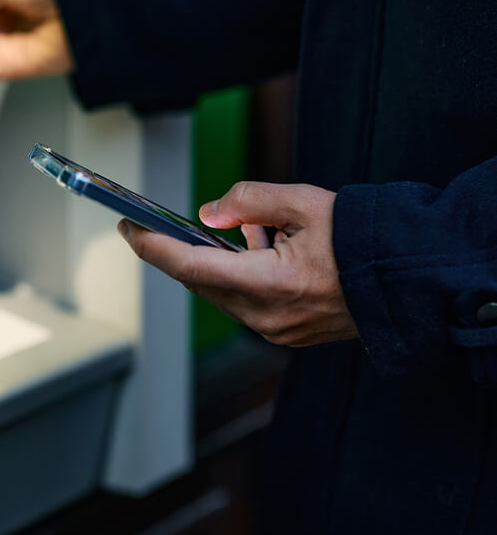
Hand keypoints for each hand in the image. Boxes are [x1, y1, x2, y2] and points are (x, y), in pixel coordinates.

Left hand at [117, 181, 357, 346]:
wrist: (408, 283)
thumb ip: (250, 201)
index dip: (152, 246)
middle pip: (201, 281)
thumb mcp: (306, 203)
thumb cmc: (363, 242)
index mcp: (270, 283)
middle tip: (174, 222)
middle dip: (186, 249)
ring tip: (257, 231)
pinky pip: (244, 302)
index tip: (128, 228)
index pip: (190, 266)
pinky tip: (267, 250)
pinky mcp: (284, 333)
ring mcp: (275, 330)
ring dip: (222, 260)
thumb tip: (209, 214)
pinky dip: (242, 274)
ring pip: (222, 292)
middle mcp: (265, 316)